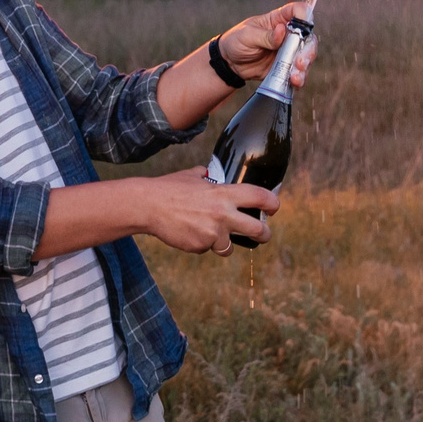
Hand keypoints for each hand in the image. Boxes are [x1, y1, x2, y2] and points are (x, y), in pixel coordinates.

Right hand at [136, 167, 276, 254]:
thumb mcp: (190, 176)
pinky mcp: (200, 246)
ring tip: (209, 234)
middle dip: (264, 235)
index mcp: (224, 194)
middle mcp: (223, 214)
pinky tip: (187, 233)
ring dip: (223, 244)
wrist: (148, 205)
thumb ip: (204, 177)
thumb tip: (208, 173)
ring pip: (229, 247)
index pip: (259, 196)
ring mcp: (212, 233)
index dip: (272, 203)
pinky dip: (200, 244)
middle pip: (258, 230)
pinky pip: (206, 249)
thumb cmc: (168, 188)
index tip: (273, 207)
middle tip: (263, 235)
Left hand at [215, 1, 316, 87]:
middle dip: (308, 50)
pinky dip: (299, 78)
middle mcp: (288, 35)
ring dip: (304, 67)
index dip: (304, 15)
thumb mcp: (247, 35)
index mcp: (278, 20)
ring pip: (306, 57)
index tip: (304, 26)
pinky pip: (298, 72)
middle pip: (308, 37)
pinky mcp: (286, 67)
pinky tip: (294, 82)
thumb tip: (282, 30)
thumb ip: (266, 35)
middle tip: (299, 61)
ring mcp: (288, 52)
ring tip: (295, 76)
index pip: (298, 11)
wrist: (229, 63)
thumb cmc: (236, 41)